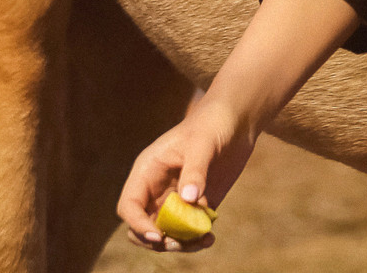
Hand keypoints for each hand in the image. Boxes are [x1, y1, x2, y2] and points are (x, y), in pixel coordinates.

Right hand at [116, 92, 255, 252]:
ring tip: (204, 240)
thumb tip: (189, 199)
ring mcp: (175, 199)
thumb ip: (195, 170)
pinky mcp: (195, 205)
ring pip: (166, 233)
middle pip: (143, 226)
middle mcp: (156, 189)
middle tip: (178, 244)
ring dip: (179, 244)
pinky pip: (188, 230)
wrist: (237, 121)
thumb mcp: (203, 143)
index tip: (158, 236)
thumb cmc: (212, 124)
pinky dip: (196, 239)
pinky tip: (211, 236)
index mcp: (148, 171)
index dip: (138, 224)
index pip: (129, 205)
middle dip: (157, 240)